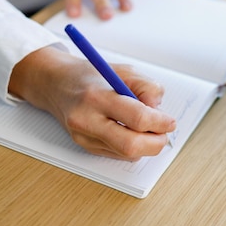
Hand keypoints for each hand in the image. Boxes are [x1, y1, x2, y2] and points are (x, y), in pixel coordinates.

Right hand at [9, 46, 175, 159]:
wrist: (56, 84)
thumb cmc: (92, 76)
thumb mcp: (124, 71)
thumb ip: (147, 87)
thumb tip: (159, 109)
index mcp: (97, 96)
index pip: (137, 118)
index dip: (160, 123)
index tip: (170, 121)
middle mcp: (87, 120)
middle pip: (130, 145)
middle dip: (155, 142)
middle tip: (164, 133)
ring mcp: (84, 137)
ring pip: (126, 154)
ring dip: (146, 146)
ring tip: (150, 130)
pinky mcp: (84, 146)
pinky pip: (118, 155)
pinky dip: (132, 147)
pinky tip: (133, 132)